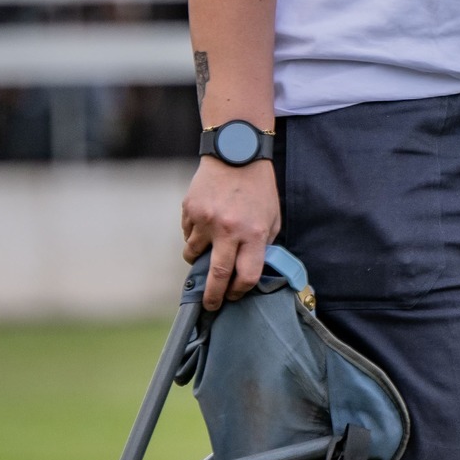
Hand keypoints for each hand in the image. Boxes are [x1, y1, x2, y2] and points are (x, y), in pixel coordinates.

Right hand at [181, 157, 281, 309]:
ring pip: (193, 254)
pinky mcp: (189, 210)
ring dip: (199, 258)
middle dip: (213, 297)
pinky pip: (187, 234)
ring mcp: (206, 220)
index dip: (240, 291)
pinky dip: (193, 235)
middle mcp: (229, 230)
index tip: (235, 295)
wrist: (236, 153)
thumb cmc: (259, 189)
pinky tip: (205, 223)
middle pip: (217, 275)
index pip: (247, 276)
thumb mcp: (272, 218)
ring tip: (209, 248)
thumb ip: (263, 245)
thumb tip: (249, 271)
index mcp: (254, 233)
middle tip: (210, 306)